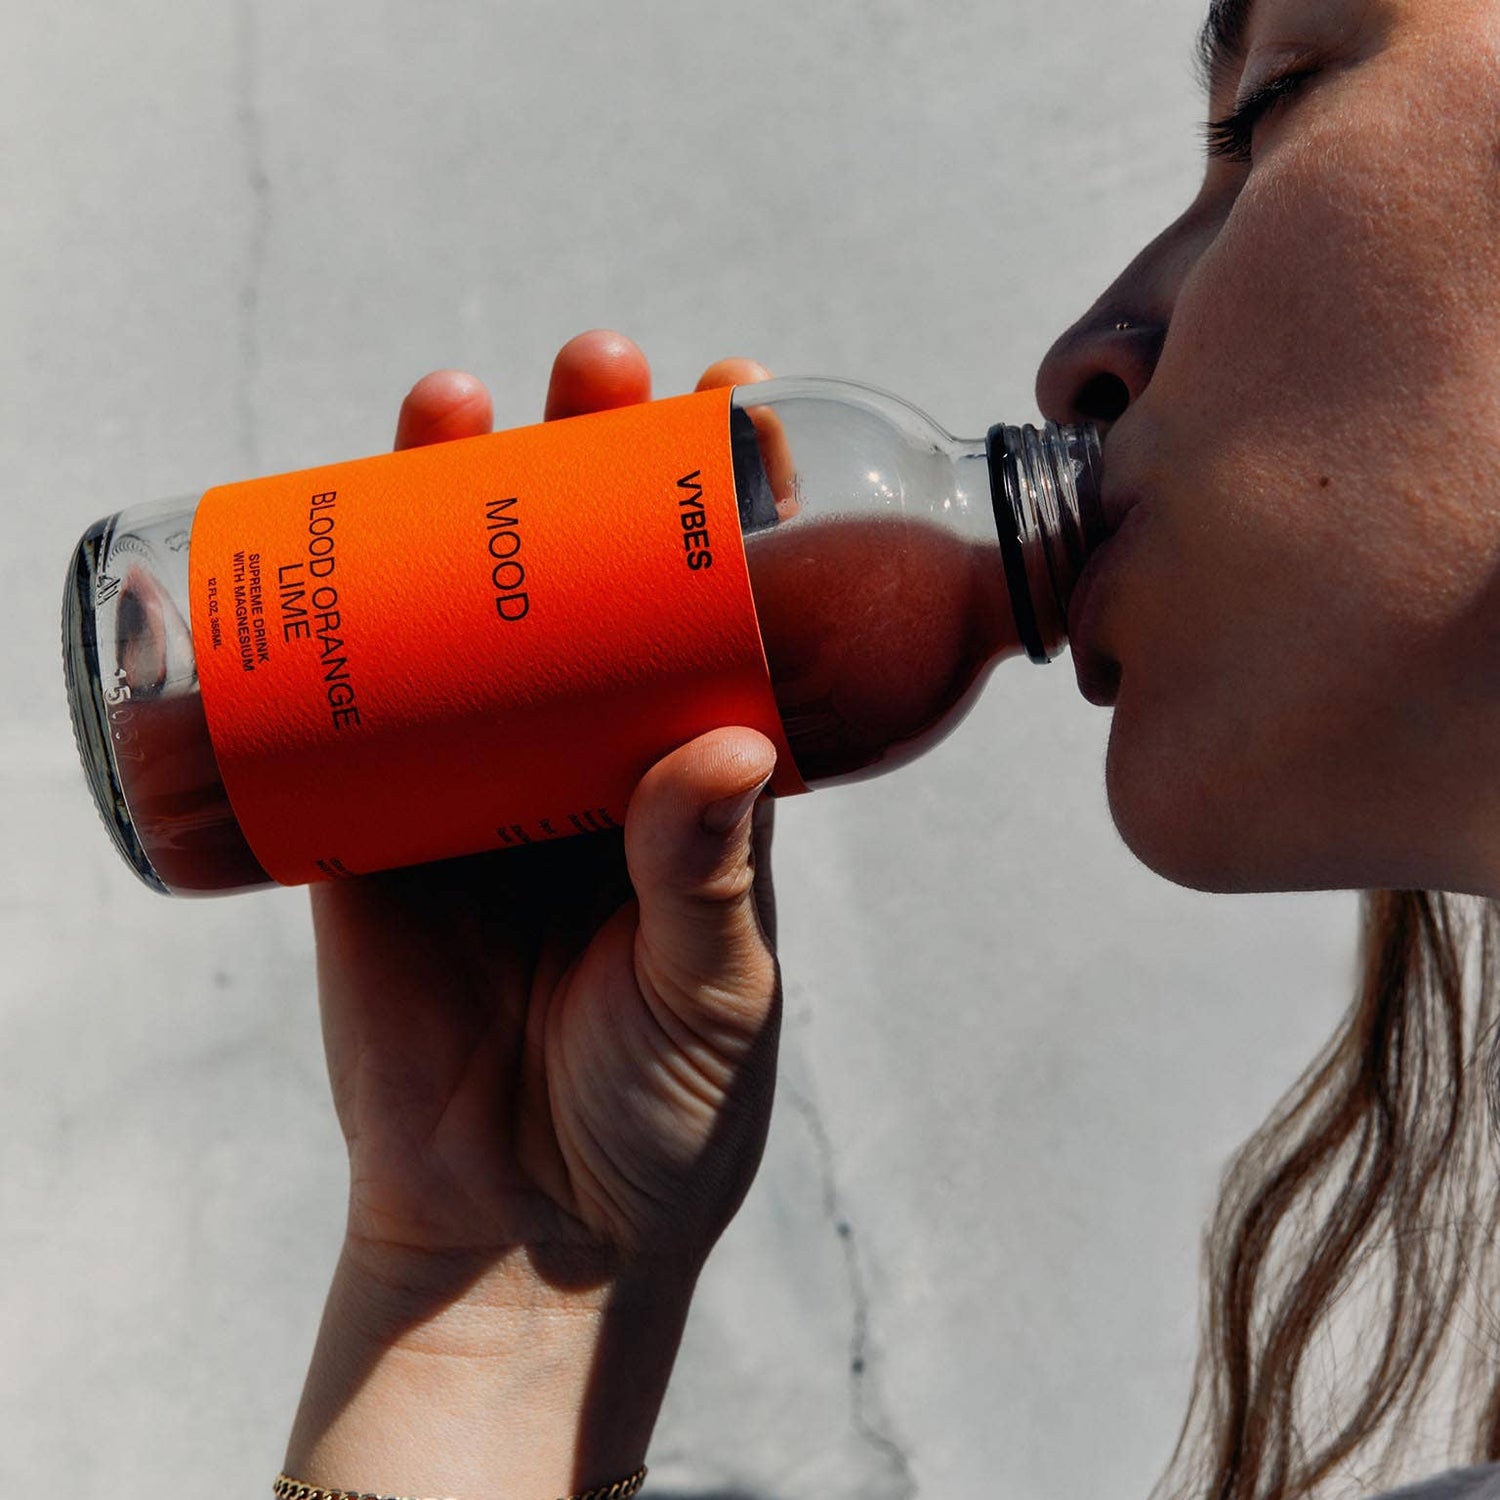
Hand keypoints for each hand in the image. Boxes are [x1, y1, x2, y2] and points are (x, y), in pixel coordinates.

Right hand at [309, 332, 783, 1285]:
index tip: (742, 413)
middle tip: (601, 373)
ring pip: (462, 617)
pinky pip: (343, 709)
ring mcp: (478, 787)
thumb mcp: (712, 995)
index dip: (729, 517)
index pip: (720, 620)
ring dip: (451, 499)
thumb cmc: (652, 1120)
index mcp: (696, 787)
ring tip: (453, 405)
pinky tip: (325, 518)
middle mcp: (588, 764)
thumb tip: (729, 742)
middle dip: (588, 467)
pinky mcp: (372, 831)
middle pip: (586, 585)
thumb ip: (712, 879)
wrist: (519, 1234)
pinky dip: (328, 616)